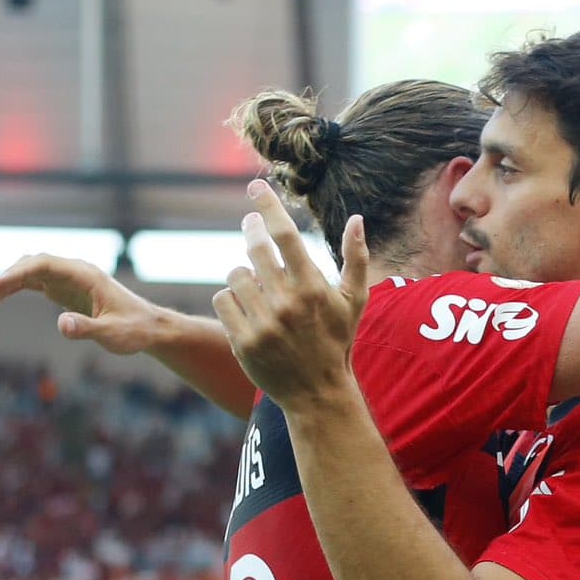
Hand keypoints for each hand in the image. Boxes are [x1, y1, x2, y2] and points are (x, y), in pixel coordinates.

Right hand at [0, 254, 165, 354]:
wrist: (150, 328)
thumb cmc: (134, 330)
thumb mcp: (112, 334)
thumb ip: (87, 329)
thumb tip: (62, 324)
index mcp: (84, 275)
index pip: (41, 265)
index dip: (15, 275)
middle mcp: (75, 271)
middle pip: (31, 265)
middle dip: (4, 279)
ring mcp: (70, 279)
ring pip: (31, 272)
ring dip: (7, 283)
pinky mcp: (68, 290)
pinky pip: (36, 282)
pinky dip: (17, 287)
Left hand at [212, 181, 369, 408]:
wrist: (315, 393)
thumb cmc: (335, 342)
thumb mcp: (352, 302)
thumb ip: (356, 259)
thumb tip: (357, 218)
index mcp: (313, 288)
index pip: (284, 235)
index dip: (268, 206)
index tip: (255, 186)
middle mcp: (287, 303)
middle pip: (255, 249)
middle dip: (251, 231)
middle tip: (251, 225)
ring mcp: (263, 323)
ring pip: (235, 274)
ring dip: (242, 274)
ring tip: (256, 284)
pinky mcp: (243, 341)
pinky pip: (223, 300)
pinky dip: (231, 299)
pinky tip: (246, 308)